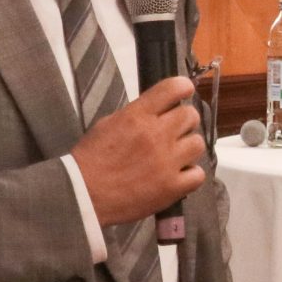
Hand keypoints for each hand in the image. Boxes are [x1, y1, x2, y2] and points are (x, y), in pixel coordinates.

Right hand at [73, 76, 205, 224]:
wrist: (83, 195)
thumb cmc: (91, 159)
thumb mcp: (108, 124)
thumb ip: (135, 115)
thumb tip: (158, 111)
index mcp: (137, 116)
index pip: (173, 88)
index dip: (183, 87)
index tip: (185, 91)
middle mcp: (157, 135)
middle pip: (191, 116)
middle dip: (184, 121)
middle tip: (174, 131)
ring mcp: (167, 162)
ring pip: (198, 144)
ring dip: (188, 148)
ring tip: (175, 156)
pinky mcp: (172, 187)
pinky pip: (198, 174)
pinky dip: (190, 174)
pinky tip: (178, 175)